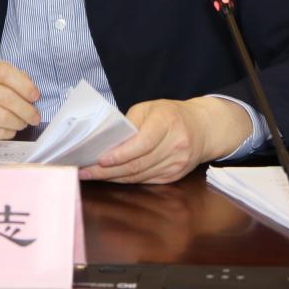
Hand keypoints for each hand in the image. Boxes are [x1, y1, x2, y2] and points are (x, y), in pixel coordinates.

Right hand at [0, 54, 39, 145]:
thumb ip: (8, 76)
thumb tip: (31, 91)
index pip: (5, 73)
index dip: (25, 86)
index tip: (35, 95)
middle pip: (6, 98)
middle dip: (26, 109)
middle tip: (35, 115)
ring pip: (2, 118)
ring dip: (19, 122)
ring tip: (24, 122)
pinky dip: (8, 132)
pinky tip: (9, 129)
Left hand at [79, 97, 252, 183]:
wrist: (203, 128)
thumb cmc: (170, 114)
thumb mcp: (150, 107)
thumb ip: (130, 123)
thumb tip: (106, 142)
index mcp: (168, 122)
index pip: (142, 143)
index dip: (120, 154)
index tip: (100, 160)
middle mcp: (176, 145)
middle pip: (138, 164)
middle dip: (108, 171)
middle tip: (85, 171)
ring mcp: (177, 164)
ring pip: (140, 176)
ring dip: (113, 178)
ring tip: (91, 175)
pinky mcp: (175, 176)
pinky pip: (146, 181)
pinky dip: (126, 180)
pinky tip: (111, 178)